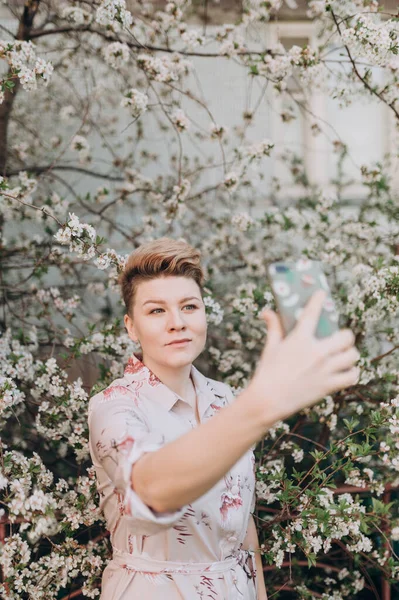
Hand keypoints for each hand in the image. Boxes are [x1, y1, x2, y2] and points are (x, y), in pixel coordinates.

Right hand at [249, 290, 359, 423]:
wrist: (268, 400)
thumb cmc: (267, 372)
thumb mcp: (270, 347)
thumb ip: (274, 328)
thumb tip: (267, 312)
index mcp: (300, 340)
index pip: (313, 312)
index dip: (318, 300)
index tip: (322, 294)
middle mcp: (317, 353)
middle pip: (346, 336)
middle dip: (345, 336)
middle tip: (339, 338)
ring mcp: (325, 370)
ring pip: (352, 356)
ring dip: (349, 354)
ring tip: (344, 355)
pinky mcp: (328, 385)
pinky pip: (352, 376)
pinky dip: (351, 373)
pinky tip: (345, 371)